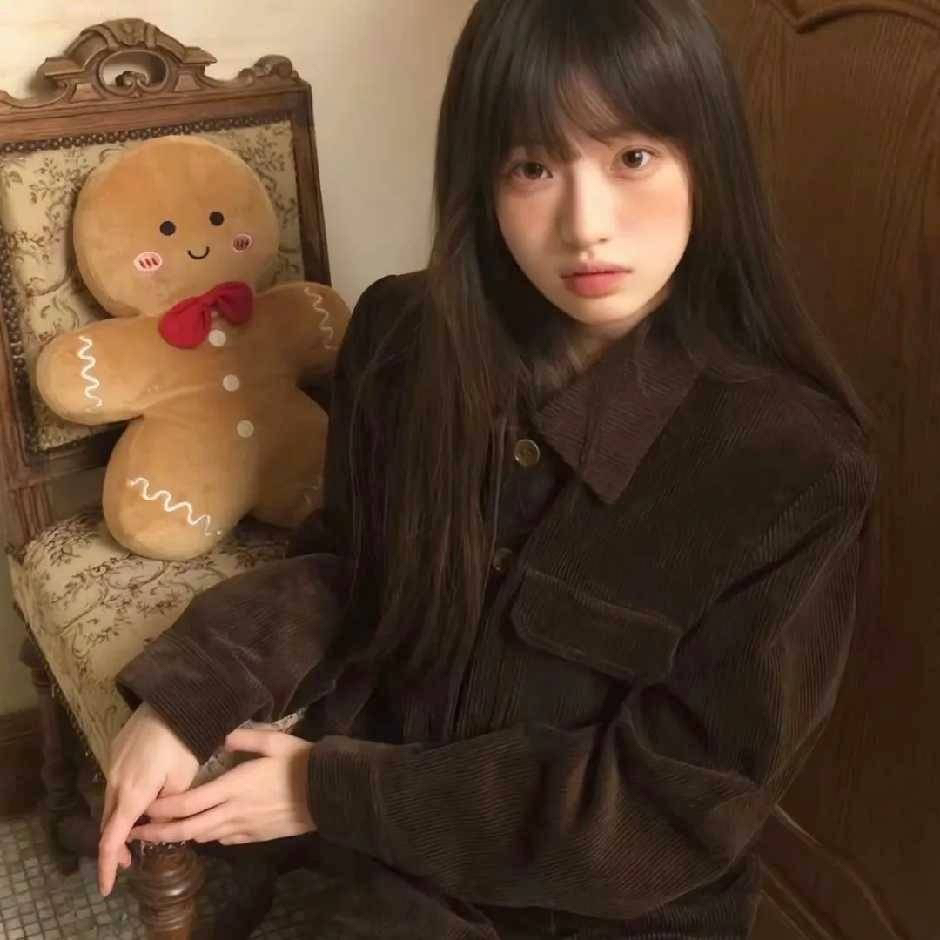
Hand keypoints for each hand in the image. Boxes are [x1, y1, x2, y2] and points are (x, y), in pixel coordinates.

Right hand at [98, 702, 200, 896]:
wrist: (173, 699)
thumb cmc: (184, 740)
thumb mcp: (184, 777)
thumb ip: (170, 804)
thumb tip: (159, 818)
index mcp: (132, 793)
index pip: (112, 838)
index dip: (108, 864)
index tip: (107, 887)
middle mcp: (116, 780)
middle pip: (110, 821)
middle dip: (117, 844)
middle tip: (132, 859)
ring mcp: (113, 763)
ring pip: (112, 800)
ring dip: (121, 818)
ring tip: (138, 829)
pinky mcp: (116, 749)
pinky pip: (115, 781)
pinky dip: (123, 796)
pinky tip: (139, 796)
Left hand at [127, 728, 316, 845]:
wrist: (328, 790)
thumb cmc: (301, 762)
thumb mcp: (275, 741)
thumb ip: (245, 739)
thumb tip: (222, 736)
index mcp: (235, 786)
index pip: (190, 803)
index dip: (165, 808)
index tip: (145, 808)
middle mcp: (234, 811)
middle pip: (190, 828)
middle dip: (161, 832)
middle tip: (138, 834)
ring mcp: (245, 827)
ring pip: (205, 837)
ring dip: (183, 835)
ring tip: (165, 832)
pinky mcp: (257, 836)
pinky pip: (225, 840)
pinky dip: (208, 836)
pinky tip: (205, 830)